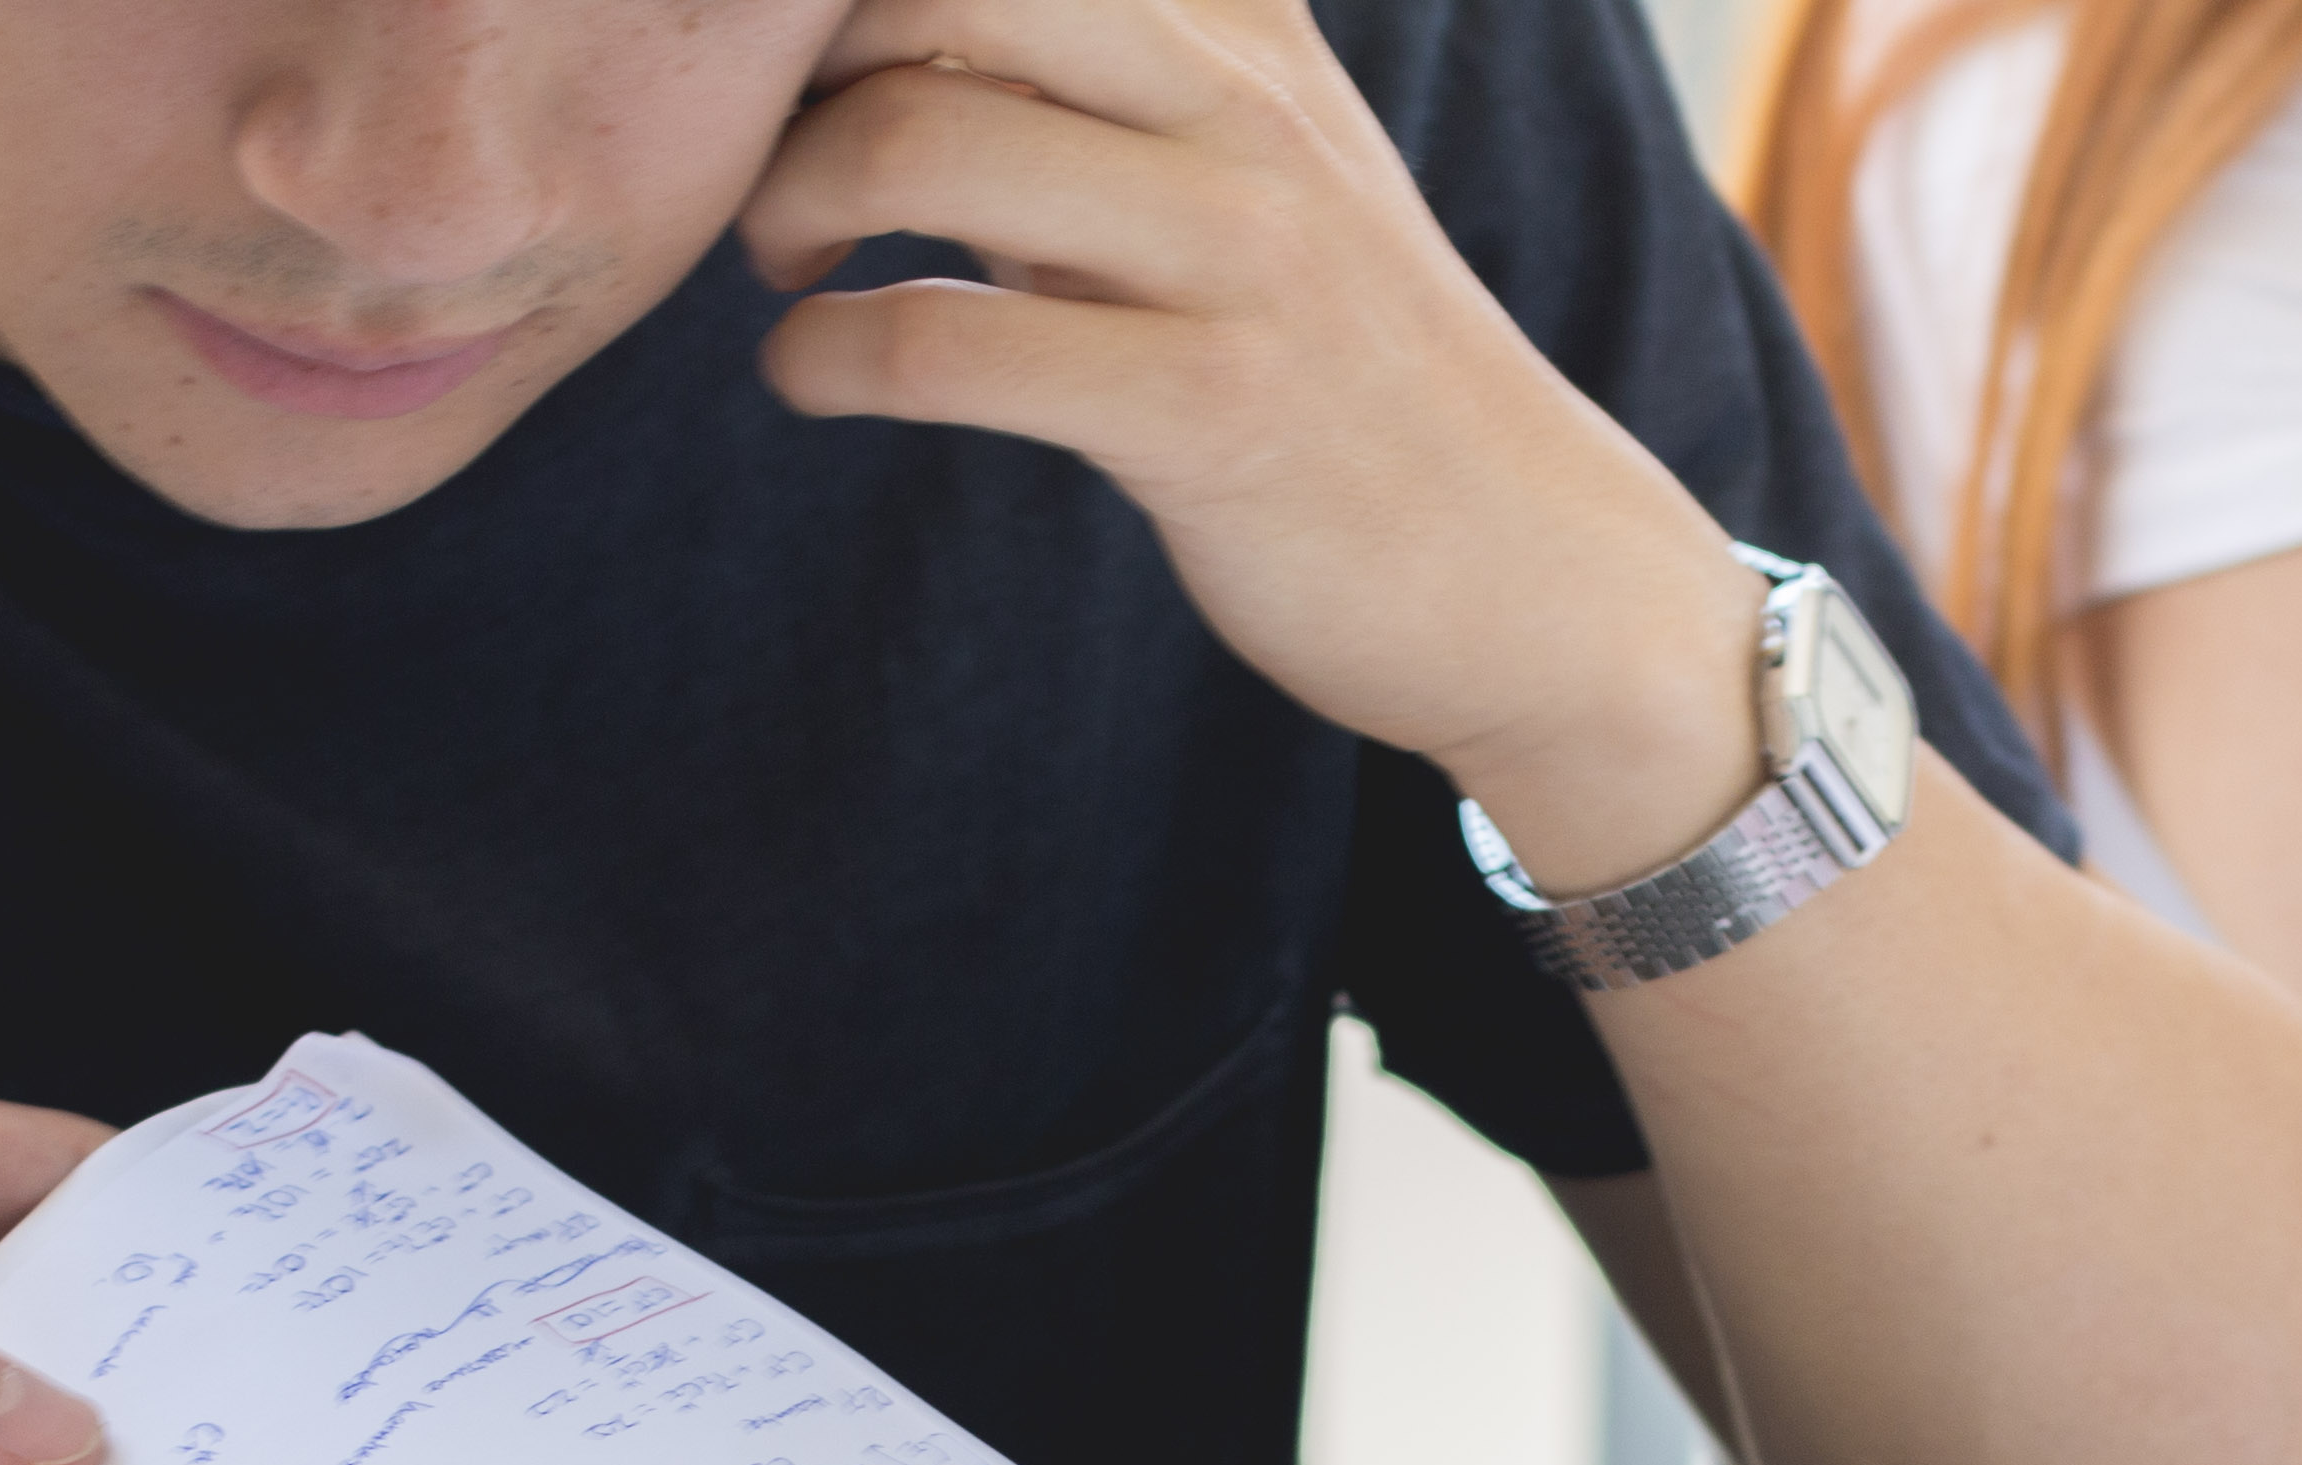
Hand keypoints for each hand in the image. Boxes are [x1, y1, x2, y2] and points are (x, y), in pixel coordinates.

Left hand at [740, 0, 1770, 896]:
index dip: (849, 2)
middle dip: (794, 71)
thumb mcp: (1247, 178)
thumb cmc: (1346, 377)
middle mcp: (1247, 106)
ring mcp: (1238, 253)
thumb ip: (1097, 94)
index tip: (789, 68)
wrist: (1536, 570)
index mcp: (1246, 28)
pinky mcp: (1209, 409)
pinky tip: (810, 374)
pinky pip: (943, 344)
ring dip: (789, 202)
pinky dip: (823, 356)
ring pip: (924, 137)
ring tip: (782, 267)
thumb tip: (892, 48)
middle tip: (766, 166)